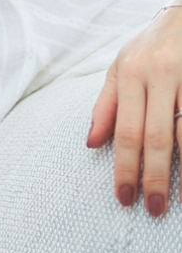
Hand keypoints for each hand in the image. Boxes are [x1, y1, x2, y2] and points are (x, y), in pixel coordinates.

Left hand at [88, 0, 181, 216]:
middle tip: (152, 209)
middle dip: (154, 177)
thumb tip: (92, 144)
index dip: (125, 167)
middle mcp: (161, 75)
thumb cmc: (152, 43)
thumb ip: (106, 104)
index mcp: (132, 74)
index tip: (124, 198)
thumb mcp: (120, 64)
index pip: (127, 131)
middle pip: (157, 137)